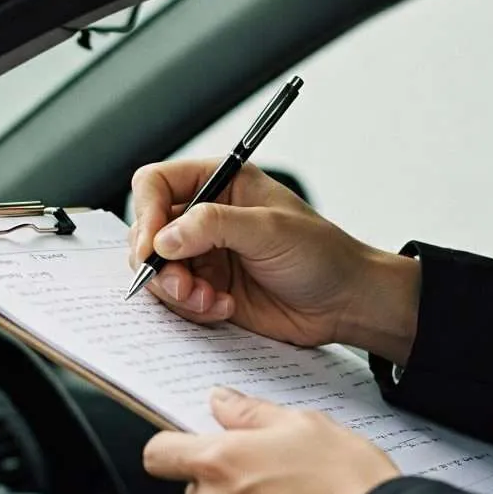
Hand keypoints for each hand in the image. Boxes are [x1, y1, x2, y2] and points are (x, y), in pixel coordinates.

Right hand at [130, 159, 419, 364]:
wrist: (346, 303)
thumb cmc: (323, 255)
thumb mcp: (270, 230)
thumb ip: (214, 226)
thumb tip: (165, 237)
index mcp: (220, 185)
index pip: (157, 185)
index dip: (146, 213)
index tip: (151, 246)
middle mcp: (206, 218)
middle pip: (148, 232)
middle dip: (159, 263)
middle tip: (182, 285)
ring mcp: (205, 256)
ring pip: (158, 271)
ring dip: (175, 291)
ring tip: (208, 300)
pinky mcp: (208, 290)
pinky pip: (177, 300)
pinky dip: (191, 308)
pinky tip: (222, 308)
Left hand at [143, 387, 398, 493]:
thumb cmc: (349, 484)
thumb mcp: (304, 425)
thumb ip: (250, 413)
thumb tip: (222, 402)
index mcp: (218, 464)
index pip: (159, 454)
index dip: (174, 448)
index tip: (190, 449)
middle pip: (195, 493)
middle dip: (224, 485)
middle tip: (272, 479)